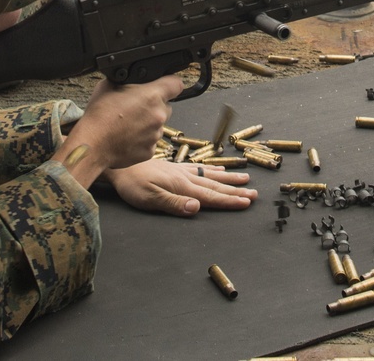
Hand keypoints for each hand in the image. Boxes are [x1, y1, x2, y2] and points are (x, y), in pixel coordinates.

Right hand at [52, 76, 183, 187]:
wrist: (92, 144)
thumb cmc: (99, 115)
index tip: (164, 85)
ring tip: (128, 124)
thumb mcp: (110, 85)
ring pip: (158, 125)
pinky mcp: (150, 151)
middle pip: (166, 106)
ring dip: (148, 123)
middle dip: (155, 106)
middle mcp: (159, 115)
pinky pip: (150, 141)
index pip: (176, 84)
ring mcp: (156, 134)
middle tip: (136, 108)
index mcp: (152, 95)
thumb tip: (132, 79)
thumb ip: (128, 80)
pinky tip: (127, 136)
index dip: (169, 84)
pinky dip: (142, 139)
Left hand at [102, 159, 256, 216]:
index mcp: (182, 186)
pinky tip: (219, 168)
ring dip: (228, 179)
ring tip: (245, 179)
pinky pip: (199, 168)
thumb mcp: (150, 199)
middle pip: (215, 185)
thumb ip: (174, 204)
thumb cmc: (132, 184)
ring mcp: (180, 171)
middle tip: (255, 194)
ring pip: (210, 175)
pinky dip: (212, 169)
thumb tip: (197, 207)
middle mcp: (185, 177)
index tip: (247, 202)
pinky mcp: (174, 168)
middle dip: (235, 191)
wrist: (119, 166)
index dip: (229, 200)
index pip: (210, 196)